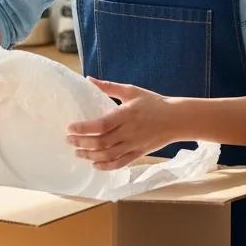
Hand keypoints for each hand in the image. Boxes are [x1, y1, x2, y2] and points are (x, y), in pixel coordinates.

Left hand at [66, 78, 187, 170]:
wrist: (177, 119)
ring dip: (90, 156)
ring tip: (78, 152)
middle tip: (69, 140)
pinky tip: (95, 164)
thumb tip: (88, 79)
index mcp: (126, 114)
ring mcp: (134, 144)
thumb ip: (108, 87)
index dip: (84, 128)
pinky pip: (120, 163)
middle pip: (101, 142)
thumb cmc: (153, 102)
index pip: (101, 125)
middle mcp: (129, 132)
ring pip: (108, 155)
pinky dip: (106, 166)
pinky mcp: (138, 153)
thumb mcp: (131, 91)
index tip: (70, 128)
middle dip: (82, 143)